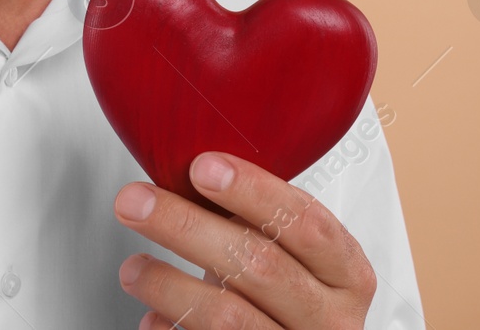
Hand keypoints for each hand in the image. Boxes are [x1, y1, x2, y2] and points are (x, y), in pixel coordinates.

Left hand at [112, 151, 375, 328]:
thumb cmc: (288, 294)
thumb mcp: (289, 252)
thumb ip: (258, 217)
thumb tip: (186, 165)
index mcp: (346, 272)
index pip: (308, 223)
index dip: (254, 192)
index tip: (201, 167)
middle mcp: (330, 317)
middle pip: (260, 266)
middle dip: (189, 227)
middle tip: (137, 202)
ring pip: (229, 318)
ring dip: (170, 285)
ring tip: (133, 267)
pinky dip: (173, 329)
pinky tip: (152, 318)